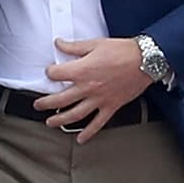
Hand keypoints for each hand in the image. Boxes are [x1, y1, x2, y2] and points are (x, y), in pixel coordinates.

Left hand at [36, 37, 150, 141]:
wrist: (146, 60)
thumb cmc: (122, 50)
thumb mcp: (95, 44)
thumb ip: (74, 47)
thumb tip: (58, 43)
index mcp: (82, 70)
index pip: (56, 74)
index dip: (50, 72)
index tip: (49, 72)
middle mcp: (88, 87)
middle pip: (60, 99)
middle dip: (45, 103)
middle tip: (37, 105)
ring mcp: (99, 99)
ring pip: (75, 114)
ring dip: (60, 120)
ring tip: (50, 123)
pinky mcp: (111, 106)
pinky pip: (98, 123)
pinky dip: (88, 132)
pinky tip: (80, 139)